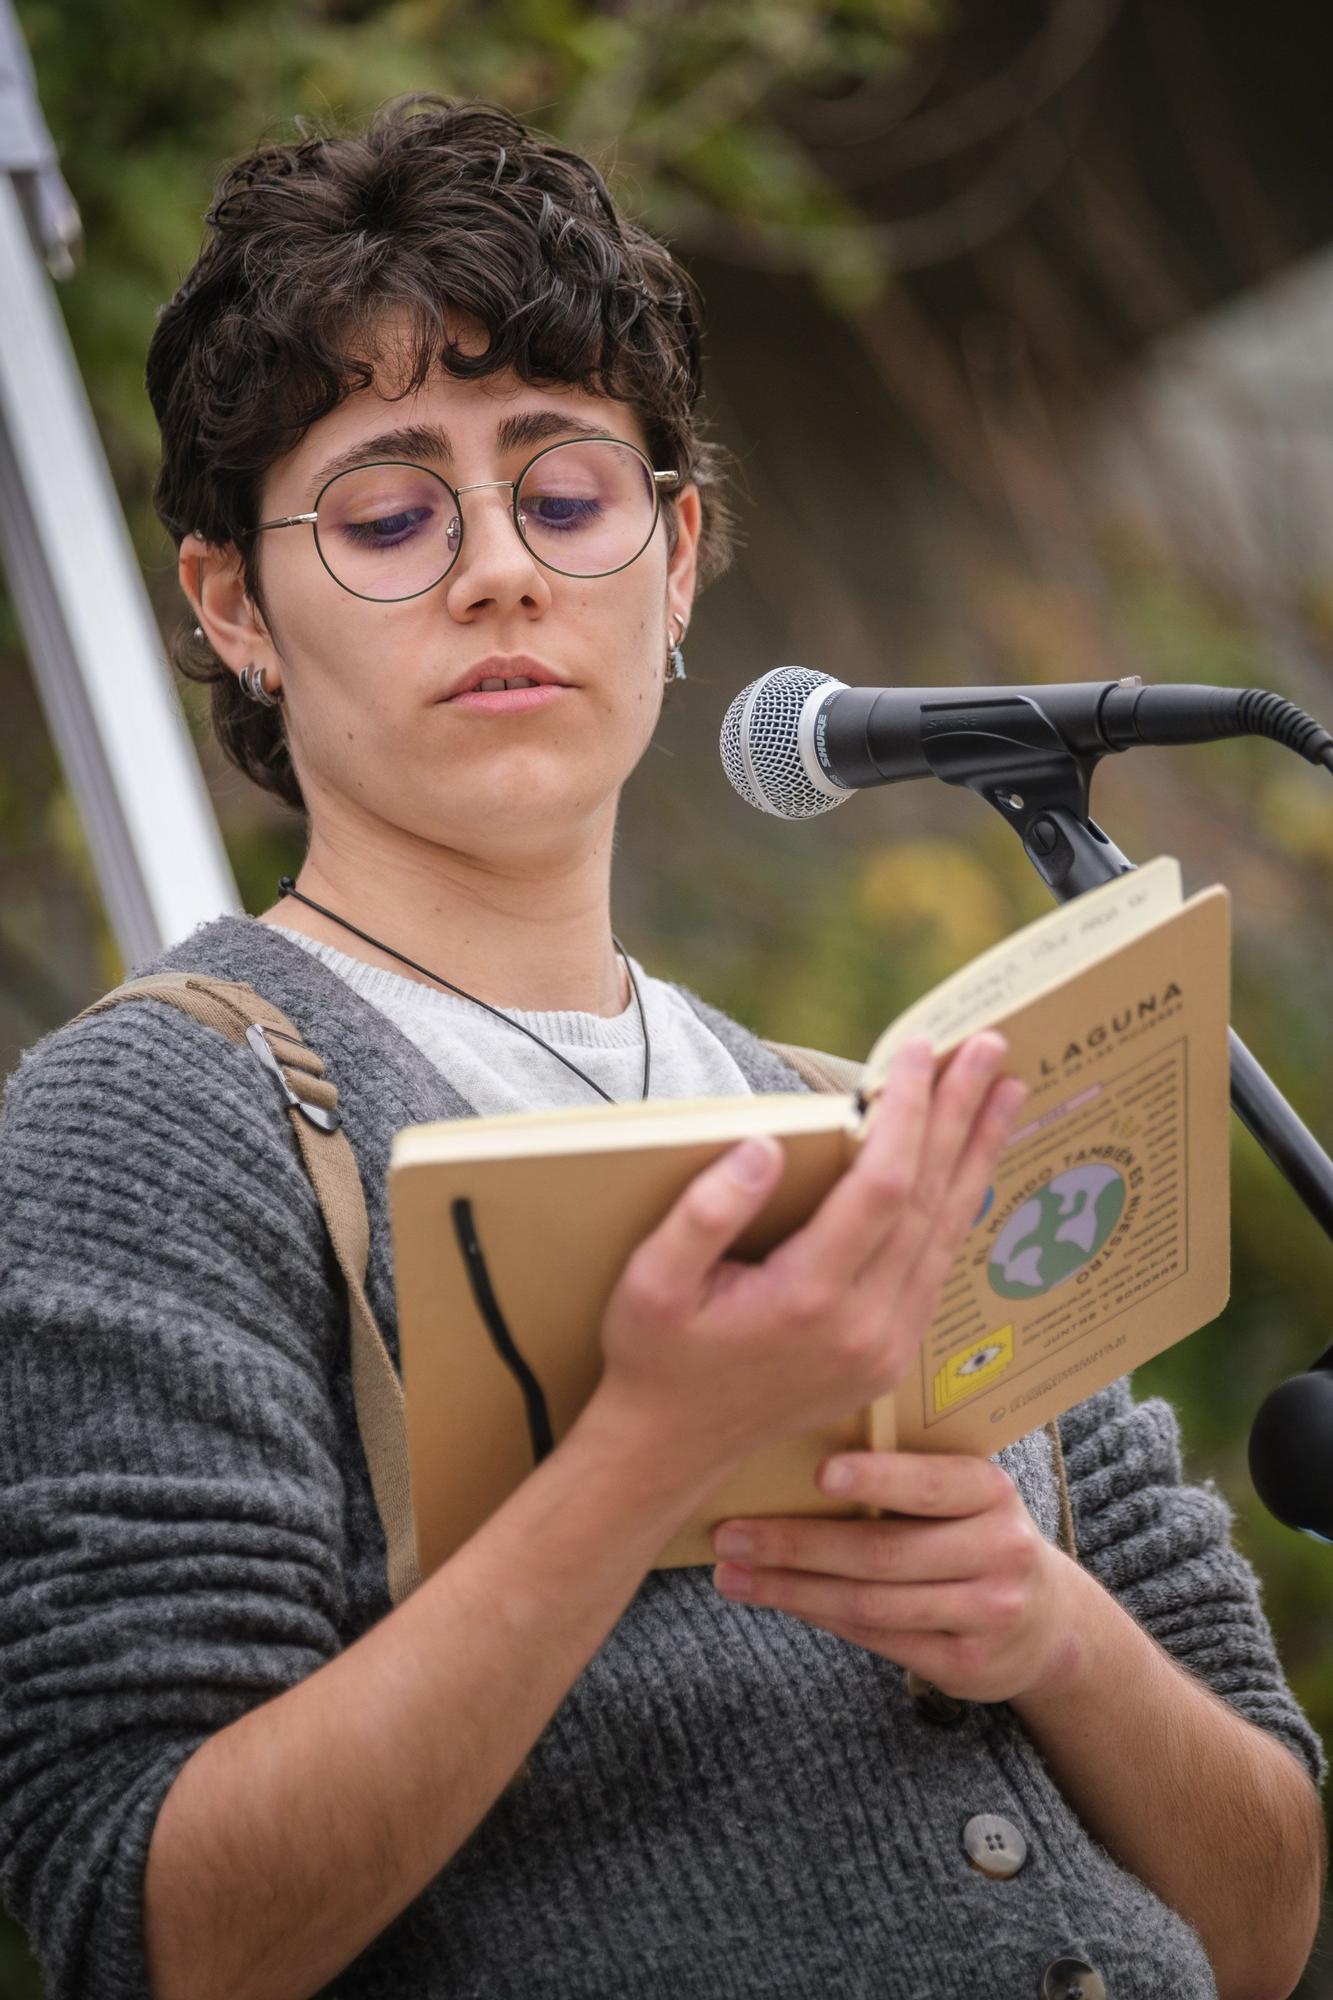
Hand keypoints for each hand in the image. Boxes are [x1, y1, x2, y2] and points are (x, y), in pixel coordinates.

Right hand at [596, 1031, 1028, 1478]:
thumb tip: (764, 1147)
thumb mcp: (650, 1280)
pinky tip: (971, 1166)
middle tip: (990, 1048)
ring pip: (946, 1232)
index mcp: (809, 1298)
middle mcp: (864, 1325)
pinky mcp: (890, 1357)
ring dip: (976, 1156)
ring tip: (1005, 1092)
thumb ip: (705, 1212)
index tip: (919, 1051)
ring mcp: (886, 1347)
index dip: (907, 1113)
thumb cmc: (654, 1355)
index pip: (881, 1185)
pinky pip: (936, 1266)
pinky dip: (958, 1205)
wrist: (671, 1449)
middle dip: (960, 1116)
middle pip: (930, 1200)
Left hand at [710, 1449, 1083, 1704]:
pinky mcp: (967, 1663)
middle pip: (882, 1551)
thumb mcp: (963, 1496)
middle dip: (797, 1543)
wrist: (1046, 1620)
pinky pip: (878, 1638)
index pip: (930, 1484)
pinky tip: (780, 1600)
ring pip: (870, 1602)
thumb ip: (905, 1481)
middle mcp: (998, 1550)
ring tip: (733, 1575)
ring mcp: (987, 1613)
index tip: (818, 1474)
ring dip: (792, 1589)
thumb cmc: (973, 1534)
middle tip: (730, 1535)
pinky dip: (821, 1616)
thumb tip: (790, 1466)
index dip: (877, 1480)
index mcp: (990, 1491)